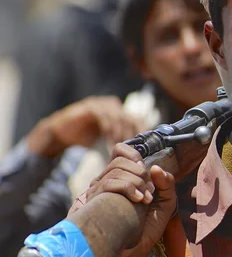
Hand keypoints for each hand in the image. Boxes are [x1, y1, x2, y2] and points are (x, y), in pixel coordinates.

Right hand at [26, 96, 144, 156]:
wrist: (61, 133)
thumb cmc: (86, 136)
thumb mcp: (107, 137)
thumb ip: (121, 139)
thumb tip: (139, 152)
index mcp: (119, 111)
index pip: (137, 120)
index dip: (143, 133)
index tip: (145, 149)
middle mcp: (112, 105)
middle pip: (130, 118)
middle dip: (132, 136)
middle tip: (133, 152)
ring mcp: (101, 103)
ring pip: (119, 118)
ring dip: (120, 135)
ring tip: (121, 150)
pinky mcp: (90, 106)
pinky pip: (104, 117)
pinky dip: (108, 131)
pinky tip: (109, 143)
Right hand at [87, 143, 176, 256]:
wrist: (133, 252)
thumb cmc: (147, 229)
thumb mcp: (165, 204)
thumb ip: (166, 184)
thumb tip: (155, 167)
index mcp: (122, 179)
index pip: (119, 152)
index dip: (131, 153)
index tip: (145, 166)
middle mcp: (106, 182)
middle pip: (119, 160)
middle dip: (140, 172)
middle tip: (149, 191)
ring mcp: (98, 191)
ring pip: (116, 169)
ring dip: (136, 181)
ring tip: (145, 200)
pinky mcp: (94, 201)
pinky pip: (110, 183)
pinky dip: (129, 188)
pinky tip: (139, 201)